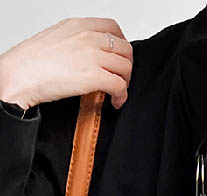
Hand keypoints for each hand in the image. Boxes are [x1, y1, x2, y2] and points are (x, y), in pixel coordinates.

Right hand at [0, 17, 132, 111]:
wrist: (20, 74)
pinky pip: (120, 86)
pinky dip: (122, 96)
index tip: (119, 57)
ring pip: (126, 67)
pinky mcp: (94, 77)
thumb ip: (79, 40)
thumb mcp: (58, 37)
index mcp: (79, 25)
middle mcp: (88, 37)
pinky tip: (115, 101)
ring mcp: (92, 56)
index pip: (113, 28)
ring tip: (117, 91)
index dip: (122, 44)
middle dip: (126, 66)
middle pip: (125, 49)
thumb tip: (93, 52)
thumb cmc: (33, 61)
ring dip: (125, 82)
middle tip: (120, 78)